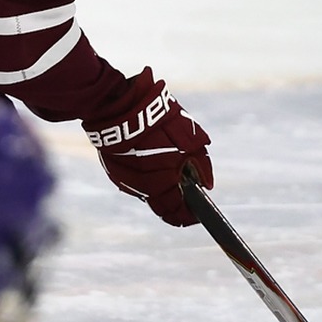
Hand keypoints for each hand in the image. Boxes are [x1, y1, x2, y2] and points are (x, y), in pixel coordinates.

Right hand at [82, 69, 210, 225]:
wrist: (121, 106)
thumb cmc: (161, 120)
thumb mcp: (190, 138)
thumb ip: (201, 165)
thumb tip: (207, 185)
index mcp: (165, 179)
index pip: (177, 211)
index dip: (187, 216)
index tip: (195, 215)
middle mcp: (144, 186)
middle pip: (162, 208)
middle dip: (175, 206)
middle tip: (184, 201)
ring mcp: (127, 180)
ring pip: (146, 195)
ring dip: (159, 192)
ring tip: (167, 176)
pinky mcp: (114, 172)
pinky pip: (133, 183)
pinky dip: (143, 180)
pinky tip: (150, 166)